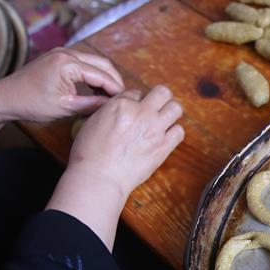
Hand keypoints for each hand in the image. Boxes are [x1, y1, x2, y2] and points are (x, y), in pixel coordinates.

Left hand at [0, 47, 124, 122]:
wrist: (5, 98)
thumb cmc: (30, 104)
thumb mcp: (65, 108)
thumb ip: (92, 104)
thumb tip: (112, 105)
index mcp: (68, 64)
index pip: (102, 75)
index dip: (116, 89)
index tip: (127, 102)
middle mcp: (66, 53)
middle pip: (102, 63)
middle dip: (114, 80)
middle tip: (123, 98)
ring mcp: (61, 53)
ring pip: (94, 62)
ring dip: (104, 77)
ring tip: (111, 96)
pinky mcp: (58, 57)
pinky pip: (83, 63)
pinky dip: (93, 74)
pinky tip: (96, 90)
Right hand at [68, 85, 184, 197]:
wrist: (99, 177)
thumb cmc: (90, 152)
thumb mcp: (93, 121)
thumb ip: (111, 110)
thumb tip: (123, 108)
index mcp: (121, 104)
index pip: (137, 92)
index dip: (136, 100)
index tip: (134, 110)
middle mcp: (141, 113)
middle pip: (163, 92)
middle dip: (159, 98)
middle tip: (155, 109)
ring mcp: (154, 130)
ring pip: (176, 108)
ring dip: (170, 113)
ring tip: (163, 121)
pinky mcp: (163, 147)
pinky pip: (180, 131)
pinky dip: (174, 132)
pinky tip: (165, 137)